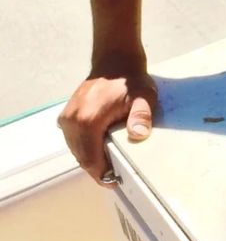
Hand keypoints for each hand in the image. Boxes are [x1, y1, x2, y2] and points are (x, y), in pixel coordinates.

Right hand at [58, 69, 157, 184]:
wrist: (115, 59)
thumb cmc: (130, 79)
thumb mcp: (144, 96)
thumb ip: (141, 115)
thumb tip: (139, 134)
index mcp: (87, 121)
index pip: (90, 159)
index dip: (101, 174)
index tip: (114, 182)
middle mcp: (72, 121)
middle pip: (82, 157)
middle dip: (97, 169)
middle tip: (115, 176)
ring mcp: (67, 117)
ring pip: (76, 149)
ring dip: (90, 158)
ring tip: (109, 164)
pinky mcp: (67, 114)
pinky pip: (74, 139)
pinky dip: (85, 147)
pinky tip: (100, 148)